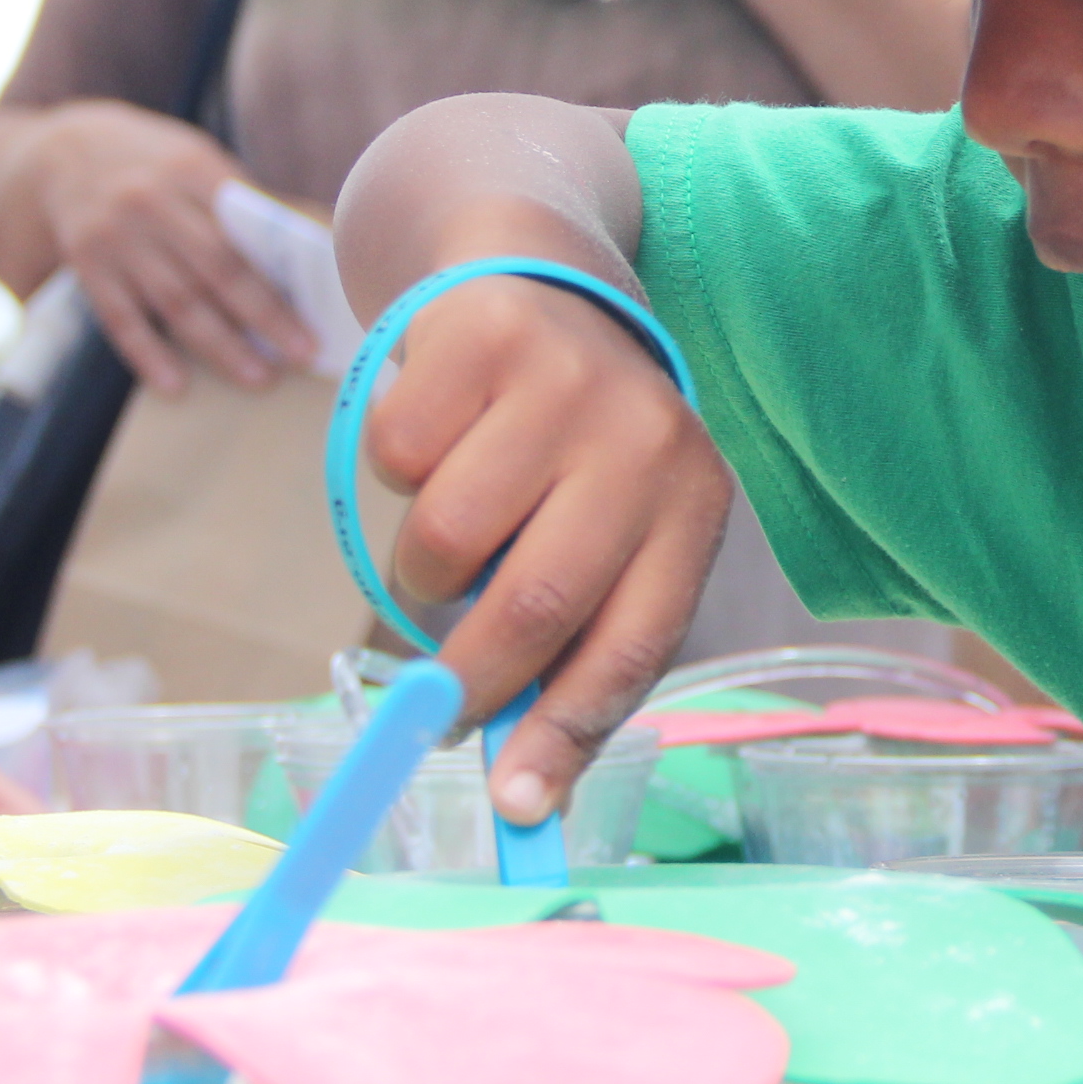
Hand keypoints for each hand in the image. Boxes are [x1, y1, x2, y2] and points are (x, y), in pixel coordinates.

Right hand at [31, 101, 315, 394]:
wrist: (61, 153)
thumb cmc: (156, 166)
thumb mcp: (198, 162)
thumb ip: (247, 203)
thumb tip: (317, 254)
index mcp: (191, 169)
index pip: (245, 230)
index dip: (282, 276)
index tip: (317, 314)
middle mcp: (150, 201)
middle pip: (216, 269)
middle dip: (264, 316)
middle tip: (302, 355)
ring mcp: (115, 236)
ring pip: (175, 300)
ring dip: (219, 345)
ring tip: (258, 377)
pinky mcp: (87, 265)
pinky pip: (120, 318)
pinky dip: (148, 355)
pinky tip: (176, 386)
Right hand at [363, 272, 730, 821]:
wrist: (530, 281)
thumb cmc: (562, 449)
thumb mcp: (598, 533)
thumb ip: (568, 644)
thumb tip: (519, 792)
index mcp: (691, 504)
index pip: (636, 644)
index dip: (570, 733)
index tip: (517, 802)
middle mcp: (646, 440)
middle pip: (537, 606)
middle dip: (468, 682)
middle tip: (433, 709)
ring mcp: (565, 382)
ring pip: (445, 541)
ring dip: (421, 568)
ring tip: (451, 530)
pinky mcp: (482, 336)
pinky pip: (394, 459)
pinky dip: (391, 473)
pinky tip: (436, 433)